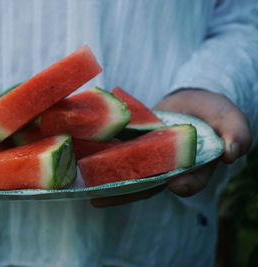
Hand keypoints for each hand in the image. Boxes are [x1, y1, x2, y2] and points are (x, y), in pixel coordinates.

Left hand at [91, 88, 251, 207]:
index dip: (186, 183)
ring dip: (109, 184)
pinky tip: (85, 164)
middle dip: (127, 193)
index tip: (177, 184)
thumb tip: (234, 151)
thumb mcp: (229, 117)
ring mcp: (148, 160)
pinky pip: (118, 156)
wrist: (189, 102)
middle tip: (104, 199)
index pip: (191, 179)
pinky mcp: (134, 147)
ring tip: (88, 192)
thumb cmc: (211, 112)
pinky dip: (103, 161)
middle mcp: (167, 169)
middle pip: (149, 185)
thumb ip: (236, 132)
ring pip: (129, 175)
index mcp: (193, 167)